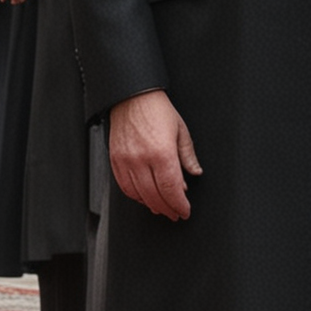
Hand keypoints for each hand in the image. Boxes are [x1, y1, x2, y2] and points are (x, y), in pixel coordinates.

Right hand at [108, 90, 200, 220]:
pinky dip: (135, 196)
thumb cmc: (156, 109)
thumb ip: (188, 155)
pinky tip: (144, 197)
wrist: (132, 96)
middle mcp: (142, 159)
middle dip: (168, 209)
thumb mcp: (180, 130)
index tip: (184, 210)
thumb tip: (195, 171)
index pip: (172, 189)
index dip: (179, 205)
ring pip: (139, 195)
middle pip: (155, 196)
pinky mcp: (116, 160)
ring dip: (152, 205)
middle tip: (175, 213)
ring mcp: (127, 161)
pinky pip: (124, 186)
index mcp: (162, 153)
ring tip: (162, 208)